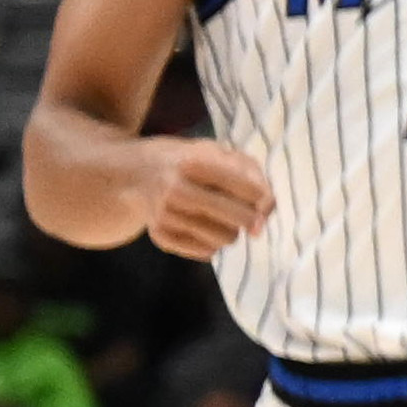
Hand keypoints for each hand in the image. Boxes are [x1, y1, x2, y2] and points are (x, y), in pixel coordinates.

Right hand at [130, 138, 278, 259]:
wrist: (139, 173)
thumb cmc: (192, 162)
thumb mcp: (220, 154)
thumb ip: (252, 175)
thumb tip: (266, 210)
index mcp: (194, 162)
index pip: (248, 189)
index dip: (263, 198)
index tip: (261, 200)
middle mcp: (176, 189)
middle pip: (239, 218)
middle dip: (251, 220)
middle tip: (251, 218)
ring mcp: (165, 215)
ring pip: (225, 238)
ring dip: (232, 231)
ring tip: (221, 219)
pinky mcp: (160, 236)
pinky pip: (206, 252)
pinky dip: (212, 243)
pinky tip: (203, 228)